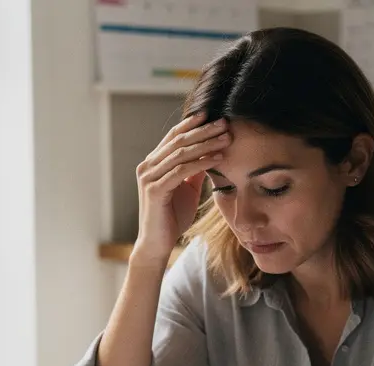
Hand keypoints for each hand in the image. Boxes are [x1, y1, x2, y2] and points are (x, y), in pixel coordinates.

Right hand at [131, 112, 229, 265]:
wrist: (158, 243)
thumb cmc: (171, 217)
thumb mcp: (186, 188)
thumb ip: (193, 171)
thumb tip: (210, 153)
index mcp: (153, 163)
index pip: (173, 136)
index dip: (192, 124)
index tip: (213, 115)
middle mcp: (147, 166)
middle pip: (178, 141)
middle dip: (204, 130)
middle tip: (224, 123)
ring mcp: (149, 177)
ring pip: (181, 153)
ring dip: (206, 144)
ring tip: (226, 138)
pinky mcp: (155, 189)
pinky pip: (181, 171)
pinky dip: (201, 163)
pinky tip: (217, 159)